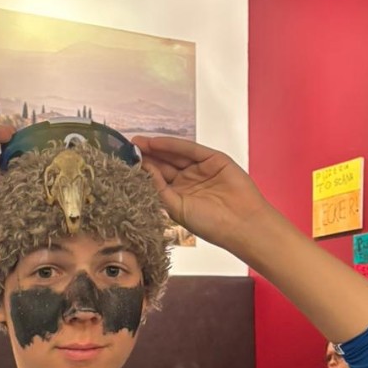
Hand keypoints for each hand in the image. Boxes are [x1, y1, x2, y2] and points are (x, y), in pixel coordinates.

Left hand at [133, 136, 271, 250]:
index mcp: (180, 197)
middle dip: (147, 156)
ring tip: (138, 142)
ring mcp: (201, 169)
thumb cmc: (212, 224)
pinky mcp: (213, 159)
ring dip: (157, 148)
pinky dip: (173, 145)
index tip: (125, 163)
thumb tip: (143, 171)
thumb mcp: (177, 208)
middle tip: (129, 147)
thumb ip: (160, 189)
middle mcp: (189, 182)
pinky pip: (189, 149)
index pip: (158, 179)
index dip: (143, 170)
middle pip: (164, 164)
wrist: (241, 223)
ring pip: (175, 155)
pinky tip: (157, 143)